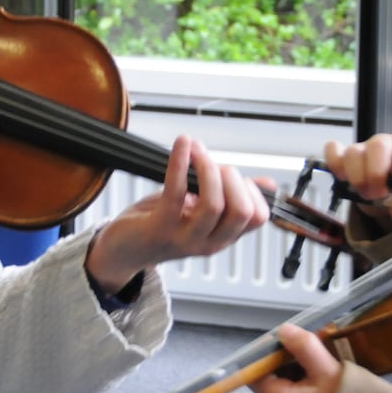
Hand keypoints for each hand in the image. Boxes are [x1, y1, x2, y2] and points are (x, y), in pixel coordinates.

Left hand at [84, 135, 269, 294]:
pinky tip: (183, 144)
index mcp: (223, 237)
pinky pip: (176, 191)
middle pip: (242, 212)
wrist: (123, 249)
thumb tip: (268, 184)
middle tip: (215, 164)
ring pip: (214, 204)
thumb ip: (230, 197)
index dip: (251, 190)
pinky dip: (180, 161)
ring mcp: (185, 238)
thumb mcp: (201, 210)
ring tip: (198, 151)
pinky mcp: (160, 227)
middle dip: (233, 178)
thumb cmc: (161, 223)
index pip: (257, 217)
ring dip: (209, 168)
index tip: (232, 174)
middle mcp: (209, 242)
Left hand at [247, 323, 345, 392]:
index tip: (284, 343)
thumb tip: (283, 331)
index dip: (265, 355)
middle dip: (285, 364)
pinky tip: (321, 384)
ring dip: (295, 376)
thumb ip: (303, 346)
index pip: (254, 375)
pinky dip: (301, 390)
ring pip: (281, 392)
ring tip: (318, 367)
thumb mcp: (327, 369)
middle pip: (268, 383)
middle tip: (308, 352)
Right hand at [323, 134, 391, 225]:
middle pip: (377, 147)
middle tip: (380, 195)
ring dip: (357, 178)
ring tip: (366, 195)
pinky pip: (332, 151)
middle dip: (376, 175)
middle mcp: (383, 142)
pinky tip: (343, 180)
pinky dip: (334, 165)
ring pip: (353, 153)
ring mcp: (361, 147)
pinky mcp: (342, 153)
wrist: (388, 184)